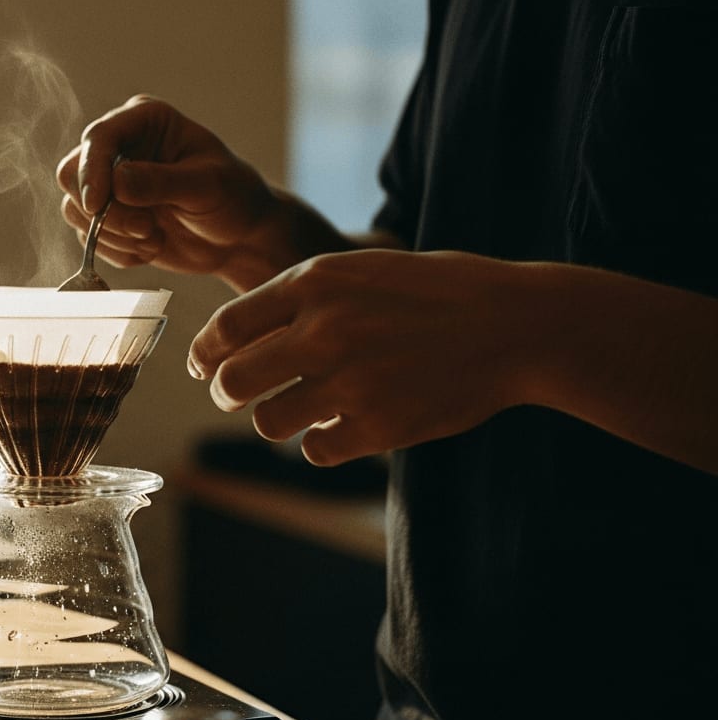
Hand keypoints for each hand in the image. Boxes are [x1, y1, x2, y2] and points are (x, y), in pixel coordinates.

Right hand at [56, 95, 307, 291]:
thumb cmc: (234, 198)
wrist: (239, 236)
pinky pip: (88, 239)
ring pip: (75, 210)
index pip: (98, 138)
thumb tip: (117, 183)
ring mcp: (110, 184)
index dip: (91, 171)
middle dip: (105, 211)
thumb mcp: (206, 186)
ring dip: (113, 235)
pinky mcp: (107, 217)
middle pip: (73, 173)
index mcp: (144, 121)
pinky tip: (151, 248)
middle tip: (145, 230)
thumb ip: (162, 182)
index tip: (97, 205)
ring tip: (155, 238)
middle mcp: (120, 147)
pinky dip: (117, 252)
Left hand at [187, 250, 533, 465]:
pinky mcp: (377, 425)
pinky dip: (320, 444)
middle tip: (234, 397)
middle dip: (226, 393)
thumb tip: (240, 334)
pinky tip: (338, 429)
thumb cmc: (438, 291)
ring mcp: (349, 381)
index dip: (204, 353)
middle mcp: (323, 331)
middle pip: (234, 381)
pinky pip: (315, 451)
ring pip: (269, 421)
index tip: (203, 367)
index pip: (227, 327)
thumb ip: (302, 297)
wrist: (516, 325)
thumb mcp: (362, 269)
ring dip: (275, 420)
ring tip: (297, 412)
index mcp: (314, 283)